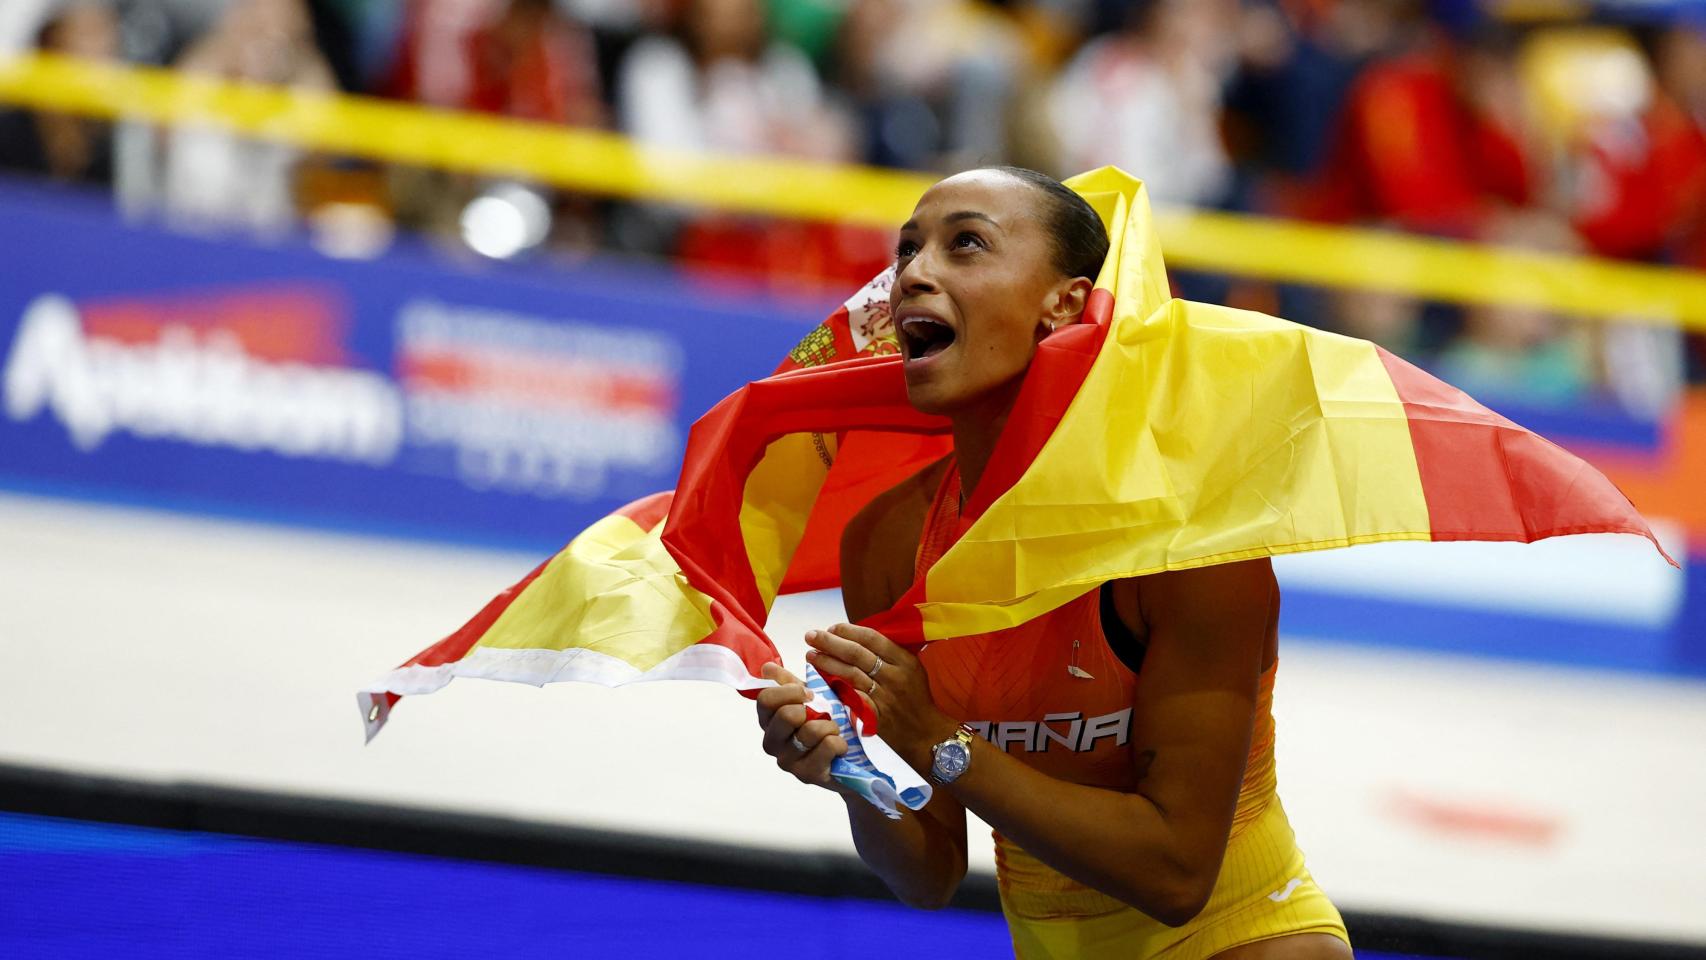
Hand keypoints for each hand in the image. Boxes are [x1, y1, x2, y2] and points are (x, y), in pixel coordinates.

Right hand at [756, 662, 847, 790]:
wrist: (850, 758)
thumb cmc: (826, 723)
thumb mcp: (809, 699)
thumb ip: (789, 683)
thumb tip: (767, 668)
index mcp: (769, 720)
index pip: (765, 699)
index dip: (790, 691)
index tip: (808, 693)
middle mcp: (773, 742)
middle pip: (786, 715)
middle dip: (811, 709)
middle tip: (824, 713)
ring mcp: (788, 761)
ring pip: (811, 731)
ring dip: (830, 726)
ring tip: (833, 731)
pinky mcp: (808, 775)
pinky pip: (828, 746)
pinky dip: (840, 742)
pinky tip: (839, 748)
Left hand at [805, 623, 957, 772]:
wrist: (928, 734)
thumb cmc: (917, 699)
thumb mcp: (913, 669)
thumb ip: (889, 654)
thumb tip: (857, 636)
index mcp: (904, 660)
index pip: (872, 638)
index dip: (848, 631)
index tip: (831, 627)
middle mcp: (894, 676)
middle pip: (856, 654)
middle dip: (830, 642)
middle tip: (810, 636)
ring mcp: (884, 697)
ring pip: (850, 674)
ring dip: (826, 663)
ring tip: (810, 655)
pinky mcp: (875, 716)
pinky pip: (851, 698)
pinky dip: (835, 688)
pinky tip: (820, 681)